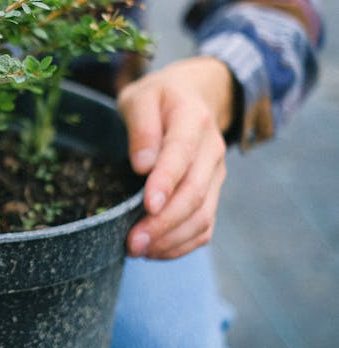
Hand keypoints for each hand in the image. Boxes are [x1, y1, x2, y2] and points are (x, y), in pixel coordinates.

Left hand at [117, 56, 234, 259]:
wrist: (193, 96)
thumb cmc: (158, 98)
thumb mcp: (140, 97)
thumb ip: (140, 126)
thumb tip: (142, 164)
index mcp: (193, 119)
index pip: (181, 154)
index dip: (166, 182)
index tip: (148, 205)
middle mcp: (211, 150)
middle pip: (194, 192)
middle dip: (164, 222)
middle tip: (133, 242)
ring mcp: (215, 174)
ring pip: (203, 215)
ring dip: (171, 239)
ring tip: (138, 250)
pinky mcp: (212, 192)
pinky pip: (204, 226)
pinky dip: (182, 244)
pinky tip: (155, 251)